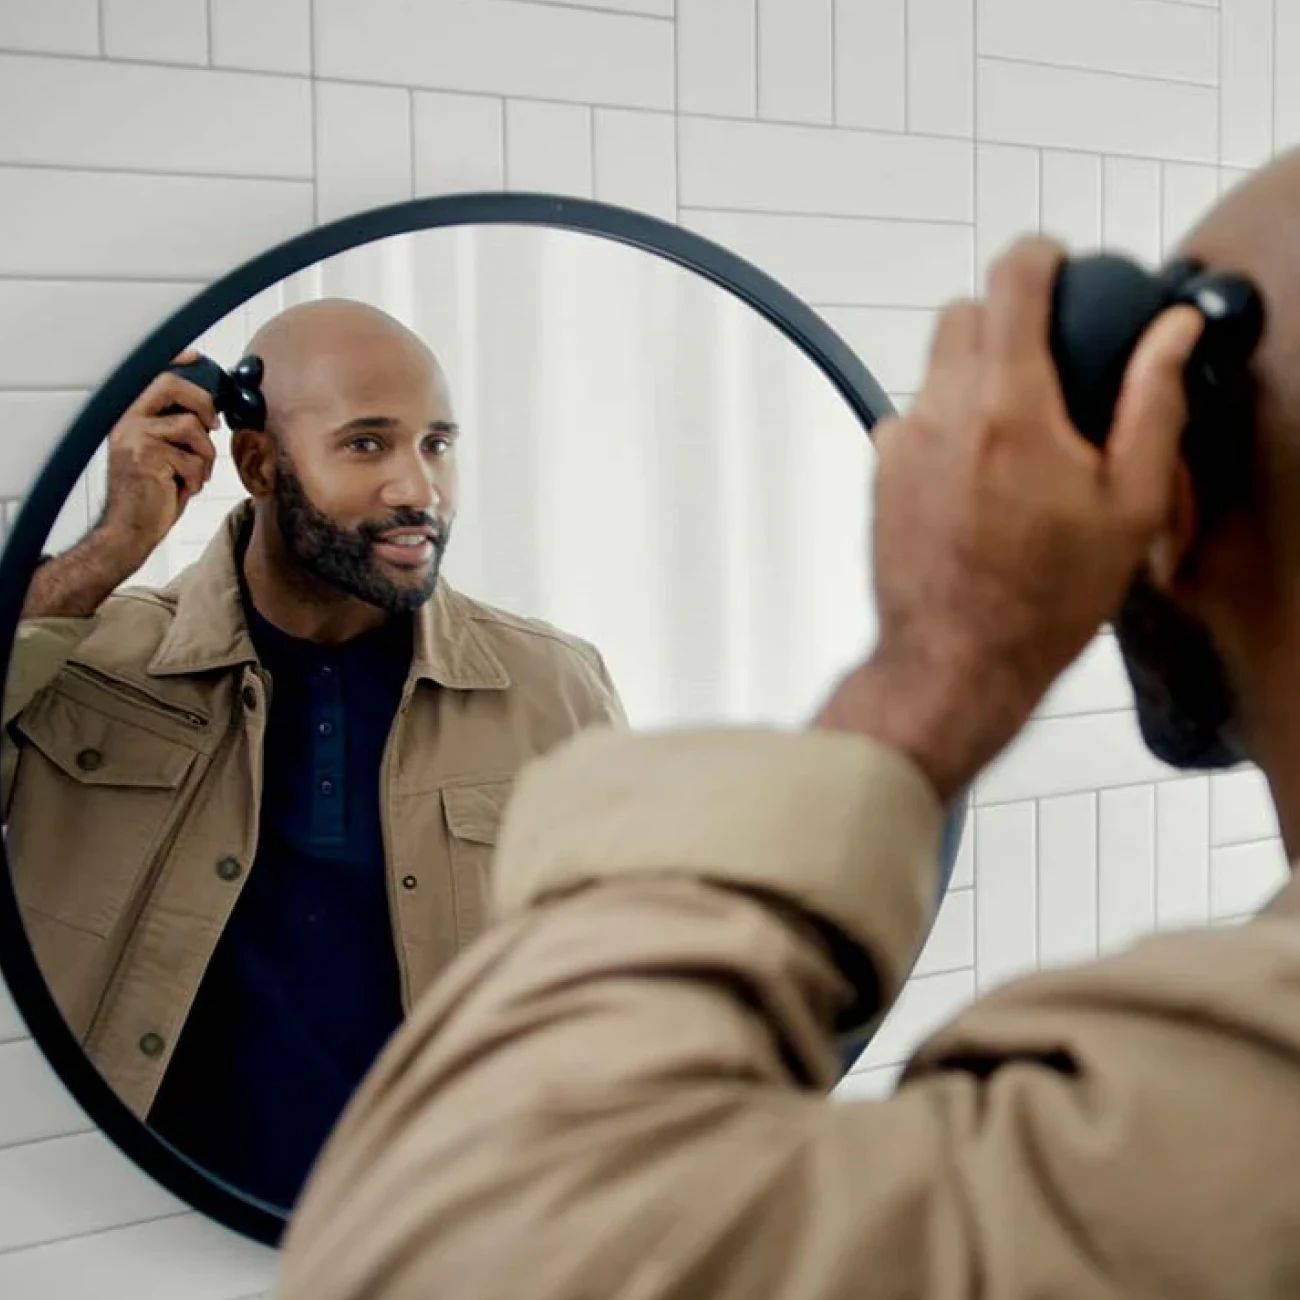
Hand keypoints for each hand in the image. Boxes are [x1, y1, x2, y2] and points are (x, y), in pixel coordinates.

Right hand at [95, 348, 218, 570]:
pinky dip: (196, 477)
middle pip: (170, 385)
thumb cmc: (149, 496)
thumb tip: (208, 413)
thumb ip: (176, 431)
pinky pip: (192, 458)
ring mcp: (134, 438)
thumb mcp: (162, 455)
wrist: (130, 530)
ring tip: (193, 474)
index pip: (152, 378)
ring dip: (204, 456)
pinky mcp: (146, 457)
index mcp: (131, 419)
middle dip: (202, 402)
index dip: (176, 362)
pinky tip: (183, 488)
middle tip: (211, 425)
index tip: (196, 357)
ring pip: (191, 427)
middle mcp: (128, 423)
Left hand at [817, 237, 1205, 799]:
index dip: (1039, 257)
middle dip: (1005, 319)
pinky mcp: (881, 474)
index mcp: (1009, 404)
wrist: (956, 660)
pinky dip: (945, 424)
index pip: (1011, 279)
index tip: (1057, 267)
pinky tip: (978, 476)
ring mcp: (902, 442)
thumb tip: (1170, 332)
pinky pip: (912, 419)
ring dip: (974, 375)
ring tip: (1017, 435)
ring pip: (934, 368)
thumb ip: (1151, 402)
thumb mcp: (1128, 503)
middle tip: (1046, 362)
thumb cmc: (1044, 598)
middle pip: (962, 315)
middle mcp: (943, 410)